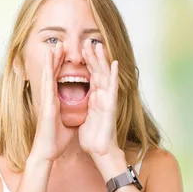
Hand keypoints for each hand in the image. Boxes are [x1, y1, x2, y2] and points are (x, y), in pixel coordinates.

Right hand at [30, 42, 74, 161]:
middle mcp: (50, 99)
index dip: (61, 68)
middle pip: (53, 74)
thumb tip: (80, 112)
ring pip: (49, 75)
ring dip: (52, 60)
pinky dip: (50, 71)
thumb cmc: (56, 141)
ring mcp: (47, 100)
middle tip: (60, 44)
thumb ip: (73, 115)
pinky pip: (49, 84)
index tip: (65, 56)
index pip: (59, 81)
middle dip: (56, 59)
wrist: (47, 153)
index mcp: (55, 103)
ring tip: (55, 46)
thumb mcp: (70, 124)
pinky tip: (50, 61)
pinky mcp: (47, 105)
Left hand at [79, 40, 119, 156]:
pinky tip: (114, 63)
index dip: (86, 63)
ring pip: (104, 75)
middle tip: (88, 41)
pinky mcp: (110, 106)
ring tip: (98, 45)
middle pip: (97, 72)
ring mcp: (107, 100)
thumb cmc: (92, 138)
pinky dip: (113, 75)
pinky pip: (112, 88)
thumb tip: (78, 104)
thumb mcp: (83, 118)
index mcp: (94, 98)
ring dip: (101, 60)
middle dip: (92, 56)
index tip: (81, 50)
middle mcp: (102, 96)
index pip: (90, 76)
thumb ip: (83, 108)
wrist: (98, 150)